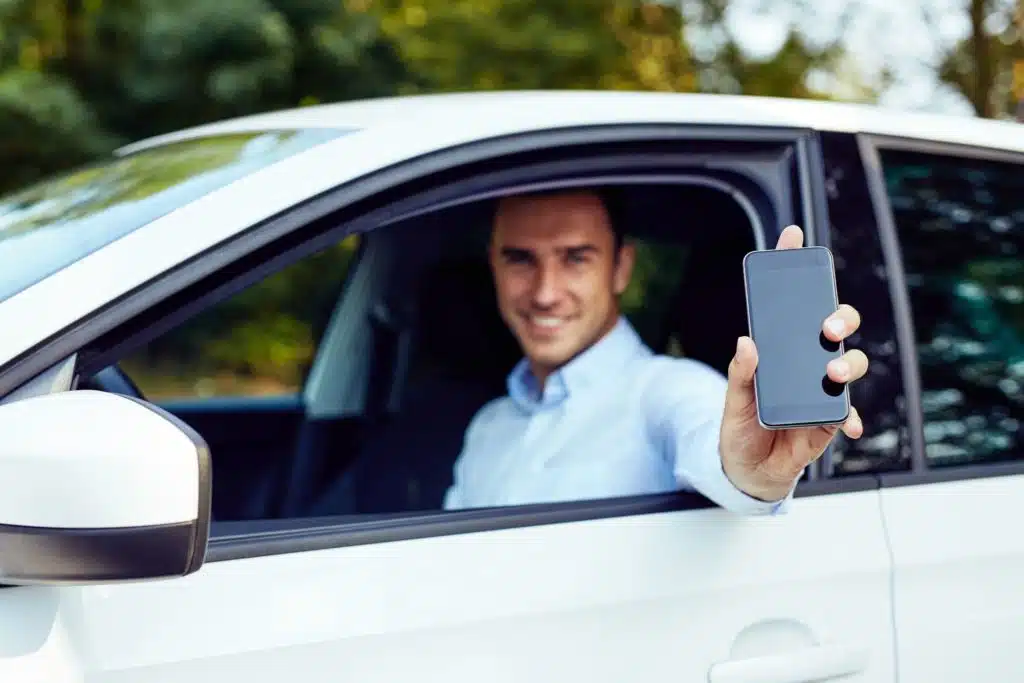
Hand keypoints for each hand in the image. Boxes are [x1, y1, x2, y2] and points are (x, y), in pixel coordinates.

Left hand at [719, 225, 868, 502]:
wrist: (748, 471)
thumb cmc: (740, 428)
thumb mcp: (732, 401)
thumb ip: (741, 374)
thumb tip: (748, 341)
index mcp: (779, 350)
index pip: (789, 305)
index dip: (793, 268)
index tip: (791, 234)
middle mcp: (806, 362)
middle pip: (834, 325)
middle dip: (837, 317)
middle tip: (824, 326)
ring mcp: (822, 388)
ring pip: (850, 361)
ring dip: (848, 361)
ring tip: (834, 372)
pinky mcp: (830, 419)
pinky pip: (847, 412)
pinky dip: (849, 417)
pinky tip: (846, 423)